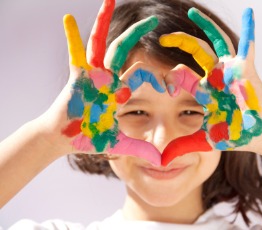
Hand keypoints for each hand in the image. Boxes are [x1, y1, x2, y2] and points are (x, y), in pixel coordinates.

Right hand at [42, 0, 161, 162]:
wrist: (66, 138)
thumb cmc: (91, 138)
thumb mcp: (121, 143)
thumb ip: (141, 149)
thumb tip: (162, 162)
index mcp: (120, 91)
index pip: (144, 75)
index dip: (158, 78)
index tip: (169, 87)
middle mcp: (108, 78)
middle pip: (125, 49)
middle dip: (138, 33)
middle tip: (154, 18)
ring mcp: (92, 75)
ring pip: (102, 44)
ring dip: (104, 22)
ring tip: (109, 0)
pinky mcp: (77, 77)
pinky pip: (75, 54)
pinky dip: (72, 38)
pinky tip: (68, 18)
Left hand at [159, 8, 261, 158]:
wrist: (260, 134)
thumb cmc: (235, 134)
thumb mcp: (205, 139)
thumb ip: (183, 146)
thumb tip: (160, 162)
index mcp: (203, 89)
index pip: (181, 76)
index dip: (170, 77)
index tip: (165, 84)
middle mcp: (214, 75)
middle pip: (194, 53)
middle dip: (179, 43)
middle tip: (162, 37)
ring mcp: (229, 69)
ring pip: (213, 42)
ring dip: (204, 26)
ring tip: (190, 12)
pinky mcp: (244, 67)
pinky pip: (246, 44)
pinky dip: (248, 29)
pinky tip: (249, 12)